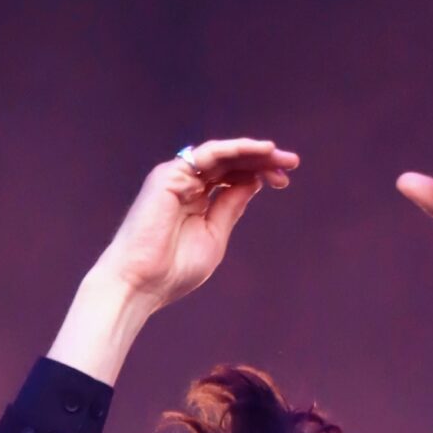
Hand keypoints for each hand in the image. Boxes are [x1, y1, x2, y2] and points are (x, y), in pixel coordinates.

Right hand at [90, 137, 299, 310]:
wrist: (141, 282)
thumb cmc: (173, 269)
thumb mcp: (215, 235)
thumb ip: (231, 207)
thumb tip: (254, 181)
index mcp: (196, 200)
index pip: (231, 177)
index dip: (258, 174)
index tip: (284, 182)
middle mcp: (186, 183)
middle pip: (229, 162)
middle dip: (261, 160)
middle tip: (292, 162)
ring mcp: (176, 177)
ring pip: (220, 154)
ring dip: (252, 152)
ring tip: (279, 156)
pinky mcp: (169, 175)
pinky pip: (207, 154)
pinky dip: (234, 149)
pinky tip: (259, 150)